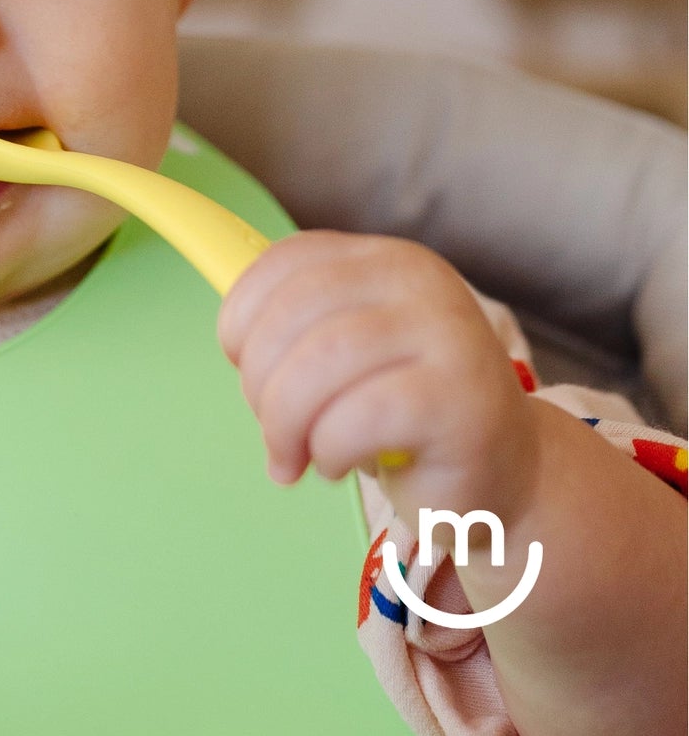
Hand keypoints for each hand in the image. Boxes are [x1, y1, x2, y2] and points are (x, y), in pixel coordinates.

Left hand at [216, 231, 542, 534]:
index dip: (242, 312)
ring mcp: (449, 337)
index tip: (238, 359)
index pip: (287, 260)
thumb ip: (297, 328)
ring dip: (285, 422)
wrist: (503, 476)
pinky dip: (328, 449)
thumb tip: (231, 334)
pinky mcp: (463, 402)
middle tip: (271, 429)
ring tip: (294, 455)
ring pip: (319, 363)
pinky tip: (338, 464)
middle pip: (294, 311)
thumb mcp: (348, 354)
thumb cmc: (403, 416)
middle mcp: (421, 284)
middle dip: (259, 380)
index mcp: (385, 259)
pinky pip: (359, 419)